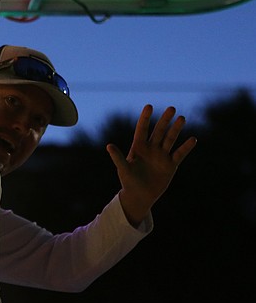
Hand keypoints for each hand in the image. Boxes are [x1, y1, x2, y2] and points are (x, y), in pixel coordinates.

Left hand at [106, 105, 196, 226]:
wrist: (140, 196)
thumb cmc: (128, 182)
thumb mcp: (123, 169)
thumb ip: (118, 157)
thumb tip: (109, 146)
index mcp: (138, 147)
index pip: (142, 129)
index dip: (145, 118)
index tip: (149, 106)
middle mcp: (151, 148)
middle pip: (159, 131)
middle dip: (165, 120)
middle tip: (171, 108)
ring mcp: (162, 155)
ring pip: (170, 139)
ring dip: (176, 129)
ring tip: (182, 118)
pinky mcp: (171, 165)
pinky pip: (179, 154)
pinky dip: (186, 147)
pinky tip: (193, 139)